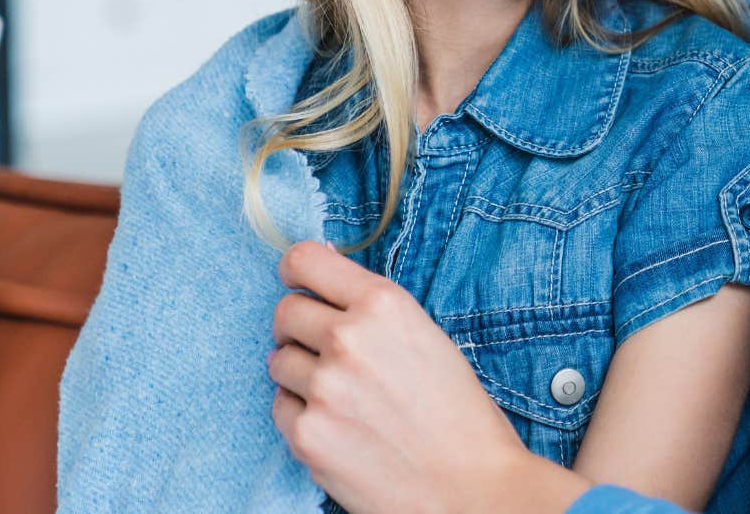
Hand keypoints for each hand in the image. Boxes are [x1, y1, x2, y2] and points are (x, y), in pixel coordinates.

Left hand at [268, 241, 586, 513]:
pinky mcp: (307, 434)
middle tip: (324, 350)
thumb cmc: (460, 416)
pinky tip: (339, 426)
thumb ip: (374, 312)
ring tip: (341, 395)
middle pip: (285, 311)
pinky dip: (301, 414)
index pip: (304, 261)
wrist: (472, 489)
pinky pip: (280, 407)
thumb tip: (324, 289)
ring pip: (278, 360)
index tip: (299, 283)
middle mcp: (348, 338)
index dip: (296, 271)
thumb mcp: (426, 338)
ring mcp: (324, 387)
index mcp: (384, 304)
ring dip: (300, 372)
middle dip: (299, 328)